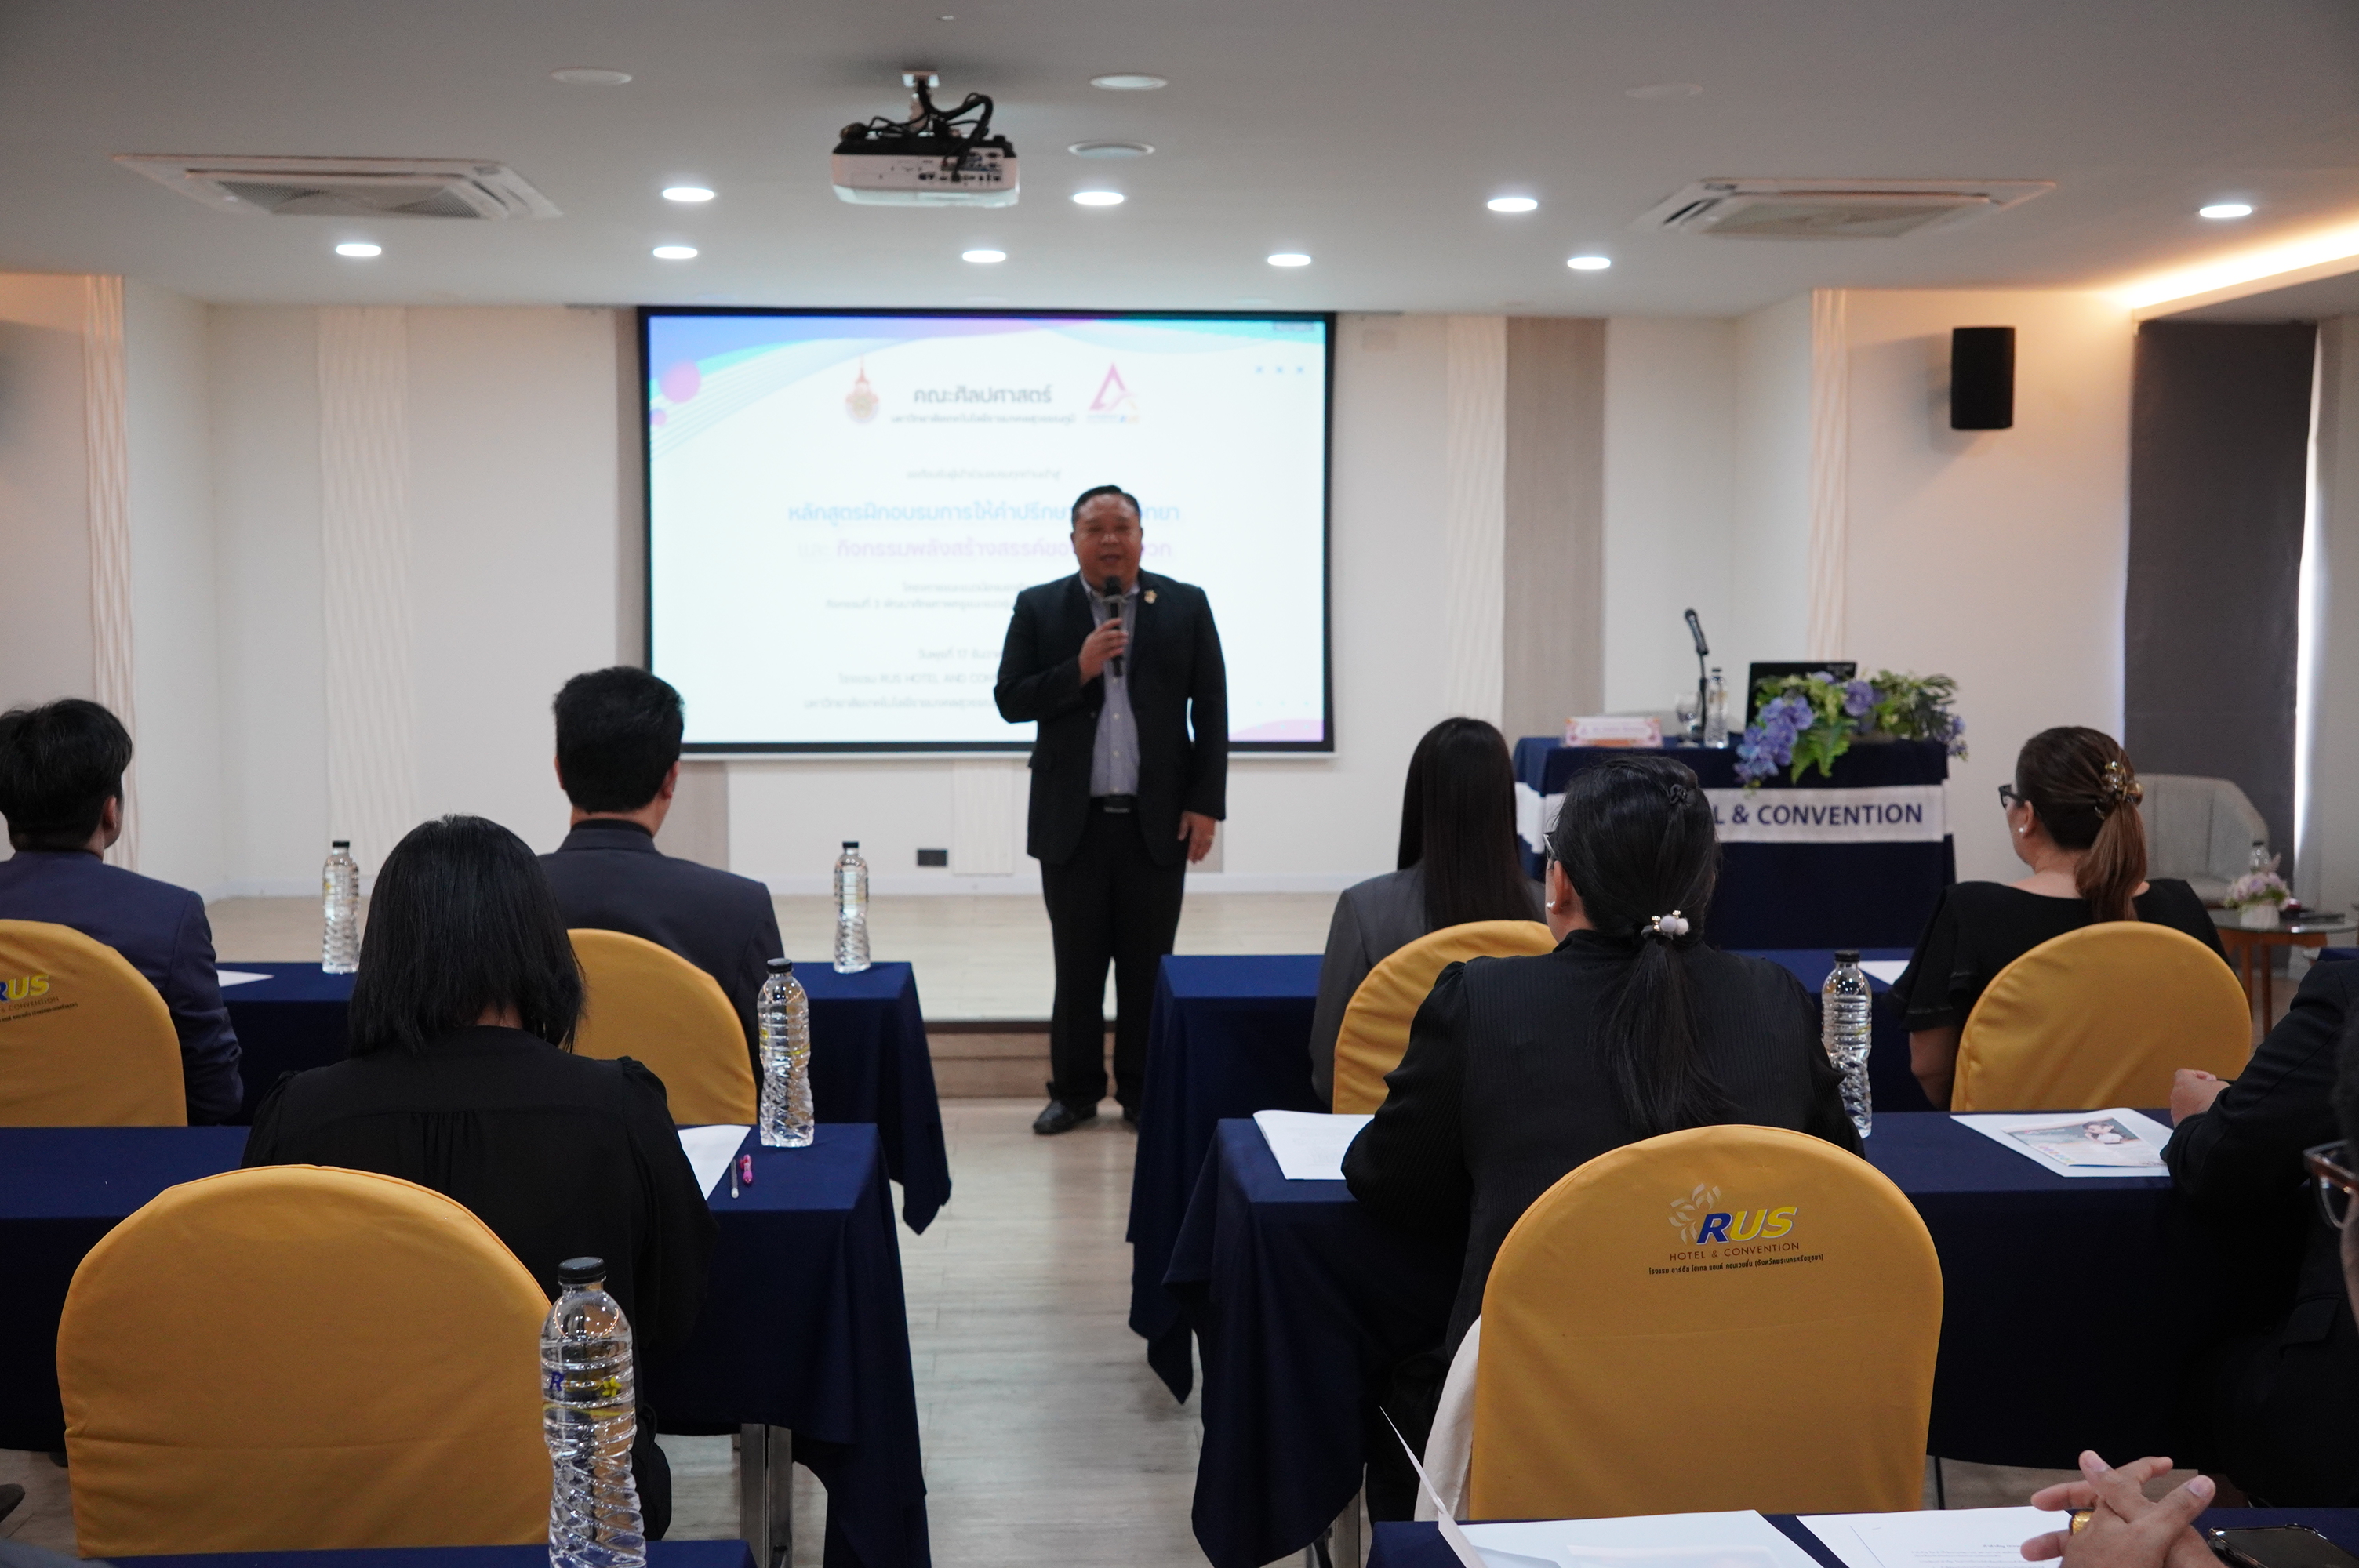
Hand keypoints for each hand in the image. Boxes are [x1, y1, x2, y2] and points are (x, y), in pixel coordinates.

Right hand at [1077, 620, 1128, 680]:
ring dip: (1118, 642)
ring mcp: (1096, 650)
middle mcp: (1094, 642)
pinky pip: (1109, 654)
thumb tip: (1117, 633)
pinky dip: (1116, 651)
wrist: (1081, 667)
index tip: (1120, 620)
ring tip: (1125, 641)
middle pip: (1106, 635)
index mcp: (1093, 636)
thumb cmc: (1090, 654)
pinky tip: (1121, 650)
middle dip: (1117, 633)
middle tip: (1125, 634)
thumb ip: (1102, 637)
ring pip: (1109, 644)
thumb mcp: (1093, 642)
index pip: (1103, 627)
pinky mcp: (1098, 658)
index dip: (1112, 623)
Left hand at [1178, 811, 1217, 863]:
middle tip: (1195, 862)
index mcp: (1198, 830)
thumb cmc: (1194, 807)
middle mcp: (1205, 832)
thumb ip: (1183, 828)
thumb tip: (1180, 839)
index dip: (1192, 852)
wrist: (1206, 801)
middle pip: (1201, 847)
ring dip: (1204, 852)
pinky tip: (1207, 849)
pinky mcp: (1213, 827)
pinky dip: (1209, 846)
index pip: (1194, 844)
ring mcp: (1210, 830)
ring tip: (1201, 858)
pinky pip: (1211, 840)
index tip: (1189, 859)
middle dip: (1198, 855)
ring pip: (1207, 844)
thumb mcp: (1185, 817)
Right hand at [2021, 1452, 2213, 1567]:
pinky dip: (2083, 1565)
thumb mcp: (2149, 1525)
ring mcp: (2139, 1555)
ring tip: (2040, 1564)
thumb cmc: (2183, 1566)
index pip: (2101, 1491)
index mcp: (2141, 1514)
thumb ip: (2119, 1492)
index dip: (2070, 1492)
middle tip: (2029, 1548)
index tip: (2039, 1501)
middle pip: (2090, 1525)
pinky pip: (2102, 1563)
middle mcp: (2138, 1533)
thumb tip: (2089, 1456)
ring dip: (2067, 1555)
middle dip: (2059, 1534)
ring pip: (2094, 1550)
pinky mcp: (2138, 1564)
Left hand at [2169, 1070, 2228, 1124]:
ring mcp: (2175, 1111)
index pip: (2184, 1073)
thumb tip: (2212, 1083)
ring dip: (2195, 1105)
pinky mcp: (2178, 1125)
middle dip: (2197, 1091)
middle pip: (2184, 1090)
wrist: (2211, 1128)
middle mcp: (2175, 1096)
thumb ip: (2214, 1082)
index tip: (2209, 1079)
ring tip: (2210, 1109)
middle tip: (2211, 1094)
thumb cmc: (2216, 1105)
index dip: (2198, 1075)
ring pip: (2184, 1105)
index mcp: (2182, 1082)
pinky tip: (2206, 1120)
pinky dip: (2194, 1117)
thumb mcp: (2221, 1086)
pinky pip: (2185, 1118)